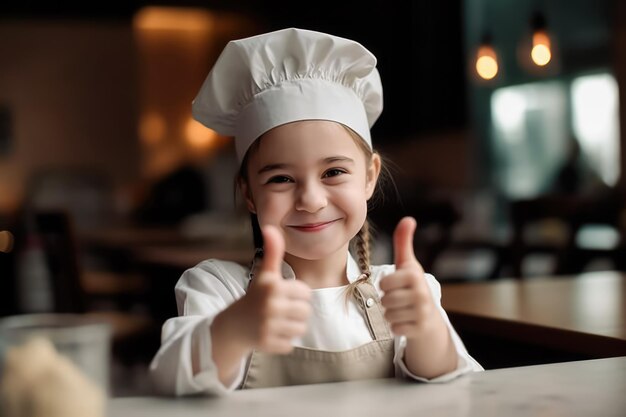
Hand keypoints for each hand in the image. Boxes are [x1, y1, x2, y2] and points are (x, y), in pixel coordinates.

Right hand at [242, 225, 311, 353]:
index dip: (295, 295)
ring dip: (290, 327)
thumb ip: (272, 252)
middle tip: (278, 310)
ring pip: (301, 329)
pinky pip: (290, 344)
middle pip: (306, 312)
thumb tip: (270, 228)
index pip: (306, 293)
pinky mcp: (268, 343)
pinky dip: (282, 341)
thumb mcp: (264, 274)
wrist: (233, 326)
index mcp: (273, 286)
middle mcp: (271, 305)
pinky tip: (269, 333)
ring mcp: (269, 326)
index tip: (280, 295)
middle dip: (295, 312)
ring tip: (275, 322)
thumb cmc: (254, 297)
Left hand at [380, 217, 437, 338]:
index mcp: (414, 276)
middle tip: (400, 299)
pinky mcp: (419, 329)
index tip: (396, 284)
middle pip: (384, 299)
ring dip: (391, 313)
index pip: (384, 282)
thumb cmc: (413, 286)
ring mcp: (422, 312)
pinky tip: (406, 321)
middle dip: (388, 300)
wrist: (430, 317)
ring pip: (388, 314)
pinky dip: (396, 326)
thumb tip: (408, 219)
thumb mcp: (407, 264)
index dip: (385, 285)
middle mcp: (421, 294)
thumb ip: (403, 242)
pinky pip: (394, 328)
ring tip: (403, 309)